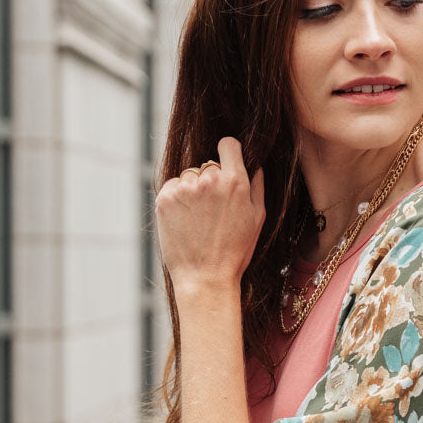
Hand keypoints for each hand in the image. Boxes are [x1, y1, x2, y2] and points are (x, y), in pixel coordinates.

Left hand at [155, 136, 264, 297]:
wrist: (205, 278)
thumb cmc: (235, 252)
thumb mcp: (257, 218)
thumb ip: (256, 185)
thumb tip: (254, 164)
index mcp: (235, 181)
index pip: (228, 144)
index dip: (228, 152)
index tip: (226, 162)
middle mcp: (209, 179)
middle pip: (208, 165)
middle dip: (211, 181)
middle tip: (213, 211)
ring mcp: (185, 188)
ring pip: (189, 176)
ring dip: (192, 191)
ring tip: (199, 220)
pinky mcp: (165, 198)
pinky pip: (172, 187)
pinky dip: (177, 200)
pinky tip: (185, 221)